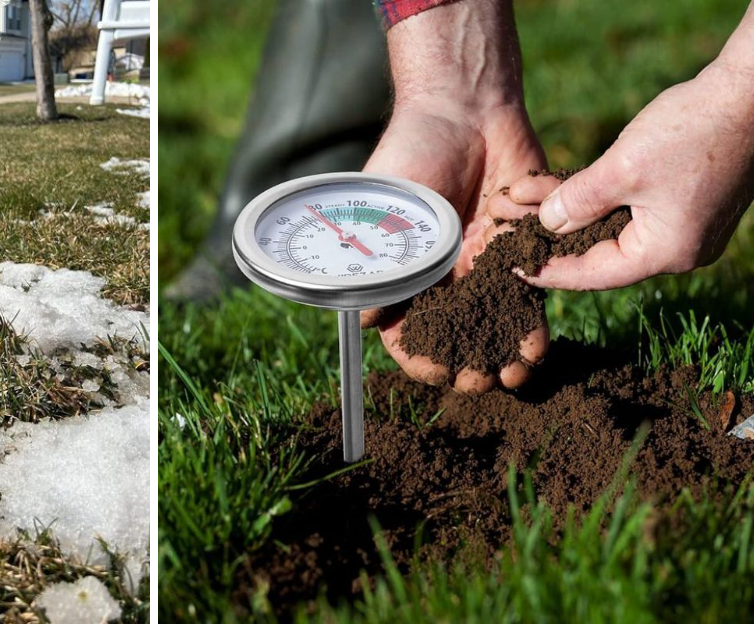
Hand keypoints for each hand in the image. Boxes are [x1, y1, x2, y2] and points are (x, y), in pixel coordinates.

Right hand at [360, 0, 549, 393]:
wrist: (463, 108)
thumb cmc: (411, 152)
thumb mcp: (388, 208)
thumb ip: (384, 263)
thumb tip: (368, 320)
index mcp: (406, 270)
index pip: (407, 328)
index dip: (417, 357)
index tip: (433, 372)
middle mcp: (444, 273)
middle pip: (455, 334)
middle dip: (467, 365)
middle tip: (479, 383)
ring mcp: (483, 261)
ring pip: (495, 320)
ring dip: (504, 351)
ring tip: (516, 374)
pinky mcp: (521, 244)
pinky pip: (530, 290)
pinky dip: (532, 320)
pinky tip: (537, 343)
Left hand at [488, 65, 753, 289]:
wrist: (750, 91)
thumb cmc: (692, 130)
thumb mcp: (622, 169)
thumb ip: (578, 202)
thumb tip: (545, 225)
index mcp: (667, 252)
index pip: (594, 274)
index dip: (548, 270)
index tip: (511, 266)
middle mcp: (679, 248)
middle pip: (599, 251)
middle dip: (550, 236)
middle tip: (506, 232)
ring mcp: (684, 225)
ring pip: (610, 226)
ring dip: (567, 211)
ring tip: (522, 202)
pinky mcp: (684, 201)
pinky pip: (628, 208)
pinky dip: (594, 198)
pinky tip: (557, 189)